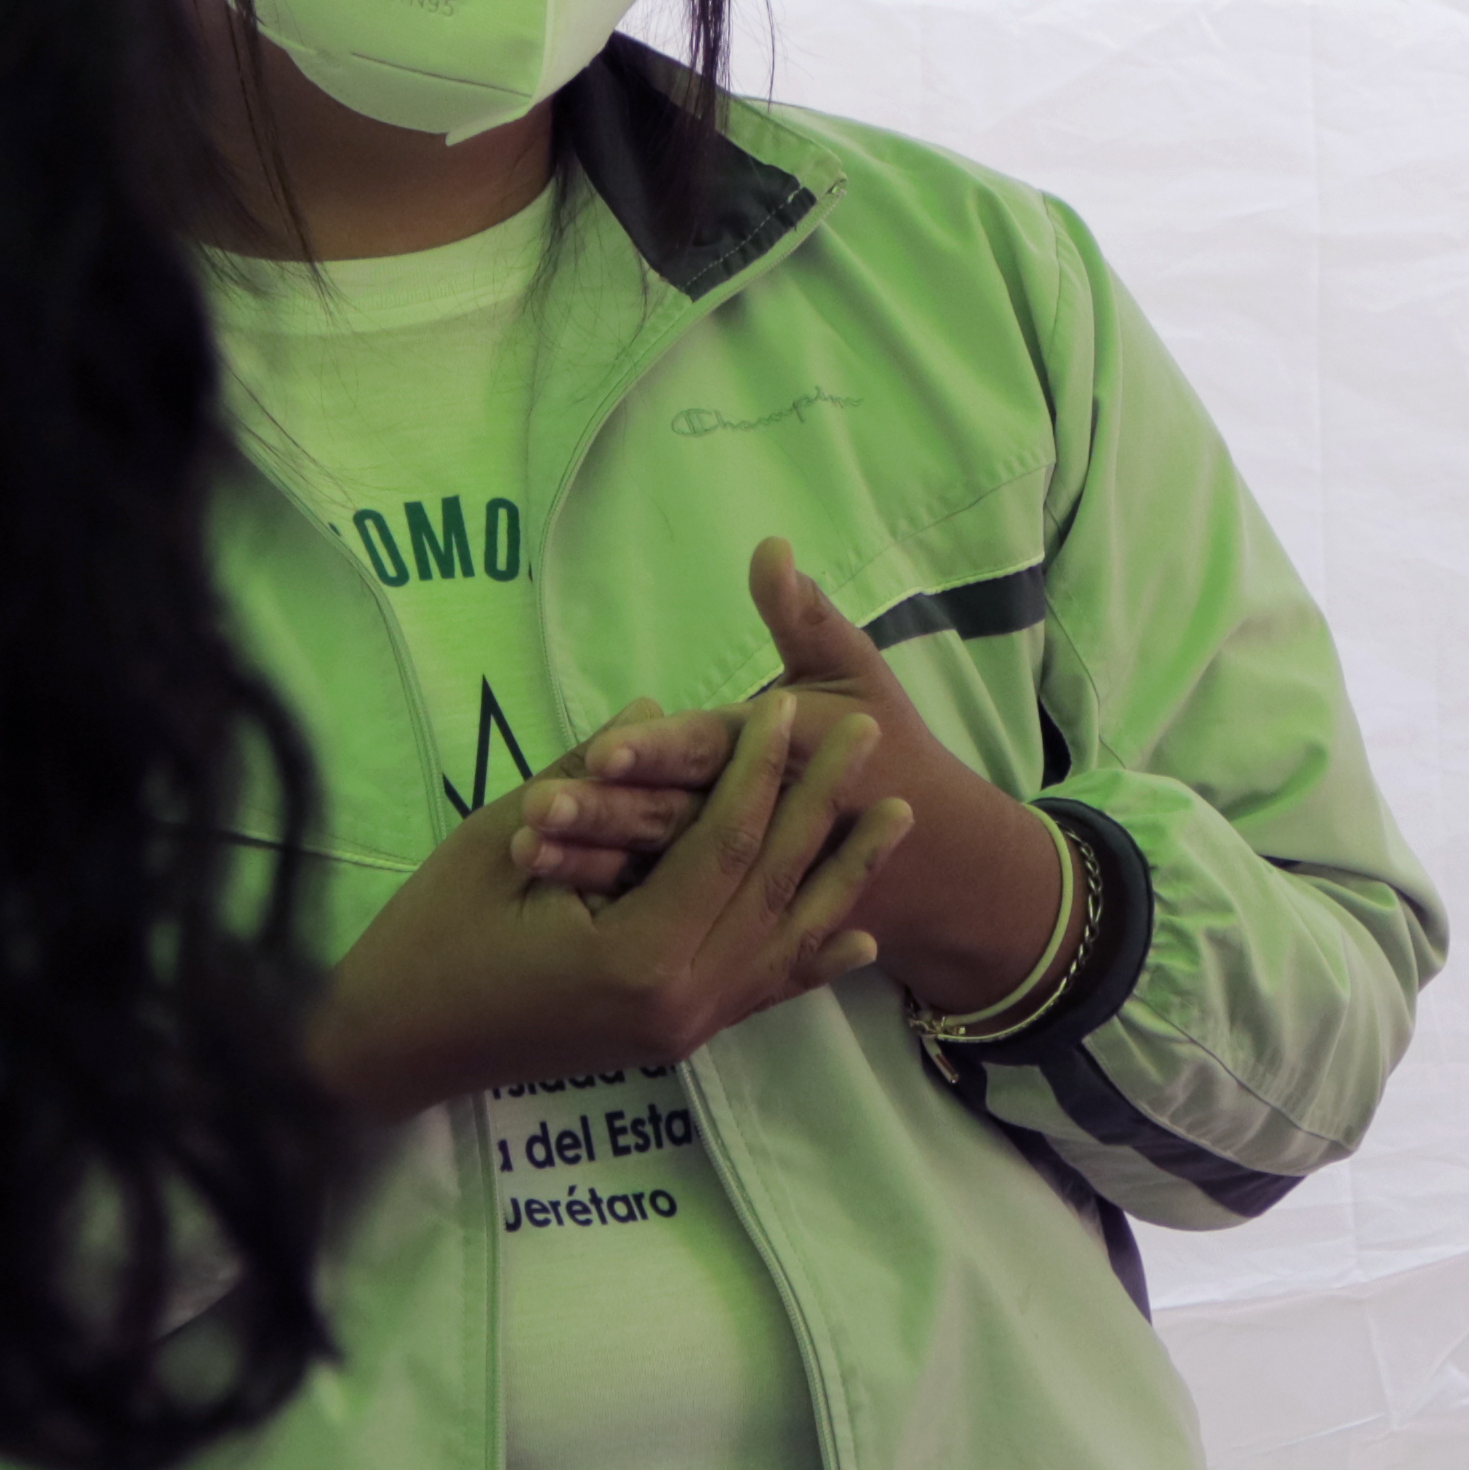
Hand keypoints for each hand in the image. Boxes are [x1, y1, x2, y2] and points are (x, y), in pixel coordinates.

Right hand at [308, 688, 916, 1121]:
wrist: (397, 1044)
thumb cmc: (432, 935)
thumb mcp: (502, 840)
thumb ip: (590, 781)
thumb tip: (656, 716)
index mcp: (636, 958)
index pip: (723, 848)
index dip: (759, 770)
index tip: (790, 702)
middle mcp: (678, 1002)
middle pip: (771, 890)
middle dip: (822, 806)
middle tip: (869, 732)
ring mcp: (682, 1029)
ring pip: (783, 943)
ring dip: (844, 876)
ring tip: (898, 817)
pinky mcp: (674, 1039)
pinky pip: (759, 994)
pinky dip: (811, 961)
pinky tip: (857, 936)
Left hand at [517, 539, 1074, 1013]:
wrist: (944, 866)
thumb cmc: (889, 747)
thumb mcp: (854, 672)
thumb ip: (803, 615)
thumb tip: (770, 548)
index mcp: (792, 757)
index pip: (716, 754)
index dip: (659, 752)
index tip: (601, 751)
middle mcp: (768, 827)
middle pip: (678, 822)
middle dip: (605, 815)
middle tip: (535, 807)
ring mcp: (755, 884)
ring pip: (667, 878)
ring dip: (595, 864)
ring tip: (525, 848)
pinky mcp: (740, 921)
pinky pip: (675, 920)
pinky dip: (616, 905)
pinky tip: (552, 894)